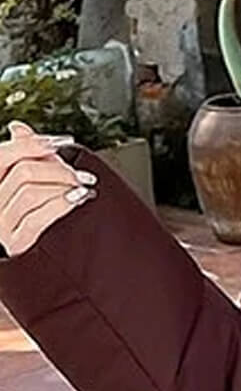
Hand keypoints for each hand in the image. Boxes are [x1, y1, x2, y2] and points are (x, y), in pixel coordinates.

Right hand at [0, 120, 97, 256]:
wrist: (35, 263)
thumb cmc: (29, 216)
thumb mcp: (24, 183)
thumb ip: (22, 156)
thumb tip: (18, 128)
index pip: (6, 154)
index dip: (34, 144)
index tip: (61, 142)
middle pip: (23, 172)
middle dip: (56, 168)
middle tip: (79, 174)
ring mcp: (1, 224)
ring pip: (31, 193)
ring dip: (62, 185)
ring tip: (83, 187)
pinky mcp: (17, 244)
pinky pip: (38, 218)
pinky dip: (61, 204)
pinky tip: (78, 199)